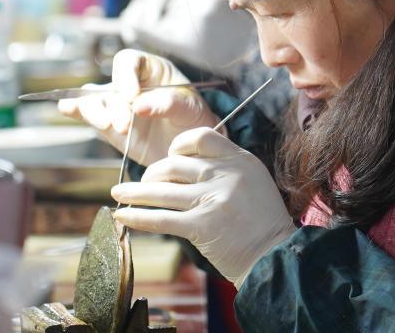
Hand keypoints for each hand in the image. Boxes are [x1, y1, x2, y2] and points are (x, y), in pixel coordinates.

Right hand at [58, 50, 222, 165]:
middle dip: (115, 105)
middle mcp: (129, 84)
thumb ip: (168, 103)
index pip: (128, 62)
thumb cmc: (193, 117)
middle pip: (110, 85)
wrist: (189, 146)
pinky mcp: (108, 125)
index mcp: (151, 69)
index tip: (132, 97)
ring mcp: (116, 104)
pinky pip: (87, 114)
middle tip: (126, 124)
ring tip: (108, 126)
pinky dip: (76, 110)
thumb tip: (139, 106)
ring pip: (94, 100)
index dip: (125, 76)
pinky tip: (68, 108)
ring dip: (95, 112)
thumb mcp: (190, 107)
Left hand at [111, 128, 295, 287]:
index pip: (202, 136)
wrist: (276, 257)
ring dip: (134, 192)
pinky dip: (137, 217)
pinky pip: (161, 219)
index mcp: (240, 160)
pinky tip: (123, 216)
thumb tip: (183, 165)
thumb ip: (225, 168)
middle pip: (175, 164)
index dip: (179, 143)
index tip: (169, 154)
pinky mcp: (202, 226)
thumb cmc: (262, 223)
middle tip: (143, 184)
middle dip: (152, 173)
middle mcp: (226, 175)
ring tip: (118, 194)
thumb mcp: (253, 181)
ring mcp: (213, 200)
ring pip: (161, 190)